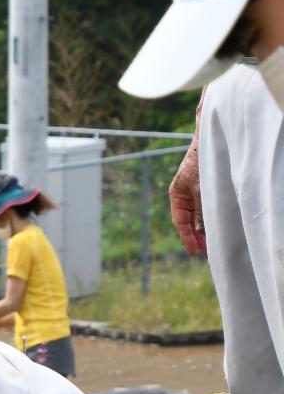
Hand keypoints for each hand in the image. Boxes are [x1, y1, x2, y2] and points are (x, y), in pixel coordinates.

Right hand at [170, 135, 204, 256]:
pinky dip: (211, 220)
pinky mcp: (208, 191)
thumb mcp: (201, 187)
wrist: (211, 141)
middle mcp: (185, 197)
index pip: (180, 222)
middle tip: (205, 252)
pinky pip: (207, 210)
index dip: (187, 238)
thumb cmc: (201, 161)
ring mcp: (196, 195)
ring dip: (204, 230)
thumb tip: (204, 229)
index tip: (194, 252)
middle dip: (196, 237)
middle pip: (189, 222)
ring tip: (211, 244)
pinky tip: (217, 228)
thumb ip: (202, 207)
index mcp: (176, 196)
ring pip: (199, 217)